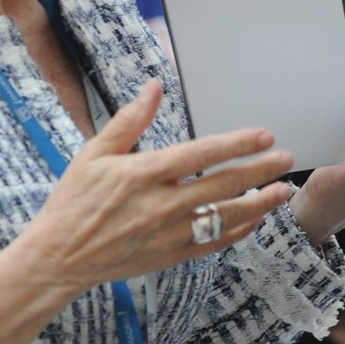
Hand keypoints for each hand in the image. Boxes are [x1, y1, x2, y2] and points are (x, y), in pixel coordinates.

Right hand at [20, 80, 295, 293]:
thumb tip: (154, 88)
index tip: (264, 135)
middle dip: (260, 170)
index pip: (202, 153)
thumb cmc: (74, 201)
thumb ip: (128, 120)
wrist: (59, 256)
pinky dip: (237, 232)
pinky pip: (213, 243)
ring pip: (225, 216)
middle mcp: (162, 204)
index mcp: (144, 173)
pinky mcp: (170, 256)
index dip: (237, 143)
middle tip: (285, 159)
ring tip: (282, 191)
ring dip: (259, 203)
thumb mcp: (94, 153)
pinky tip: (254, 220)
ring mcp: (169, 233)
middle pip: (223, 184)